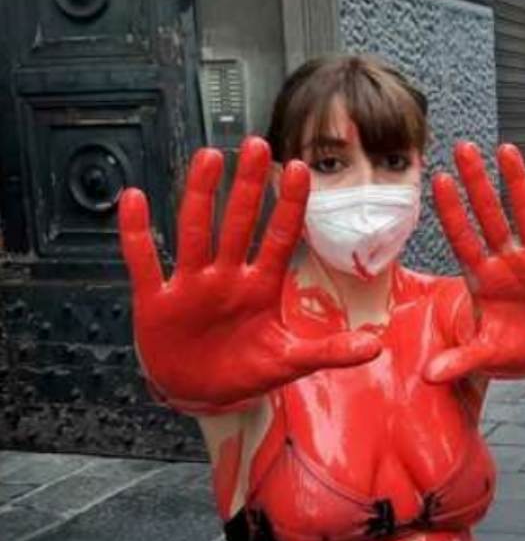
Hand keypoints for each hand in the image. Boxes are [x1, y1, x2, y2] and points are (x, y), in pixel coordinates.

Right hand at [118, 138, 381, 412]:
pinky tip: (135, 199)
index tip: (300, 168)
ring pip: (196, 231)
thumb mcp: (291, 362)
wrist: (201, 395)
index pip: (280, 237)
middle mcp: (227, 277)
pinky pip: (144, 261)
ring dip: (201, 195)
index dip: (290, 205)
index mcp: (261, 287)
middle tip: (256, 145)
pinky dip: (137, 233)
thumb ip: (329, 352)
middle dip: (248, 187)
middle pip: (239, 223)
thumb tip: (374, 348)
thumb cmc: (247, 371)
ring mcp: (192, 285)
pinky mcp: (157, 301)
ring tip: (209, 158)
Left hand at [426, 142, 524, 382]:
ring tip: (506, 149)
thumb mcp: (485, 356)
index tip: (439, 180)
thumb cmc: (513, 350)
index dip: (452, 211)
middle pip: (490, 216)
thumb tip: (428, 376)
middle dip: (478, 183)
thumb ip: (460, 361)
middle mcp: (507, 262)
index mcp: (483, 280)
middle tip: (464, 148)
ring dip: (517, 183)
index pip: (463, 238)